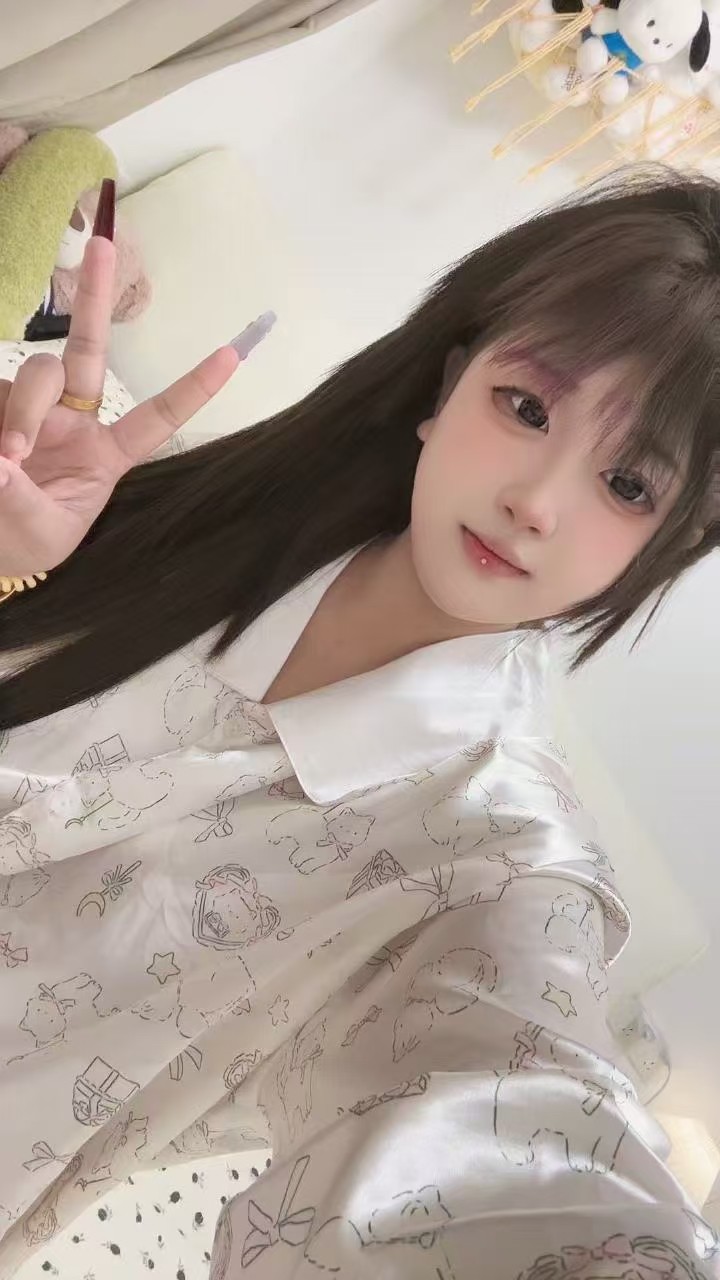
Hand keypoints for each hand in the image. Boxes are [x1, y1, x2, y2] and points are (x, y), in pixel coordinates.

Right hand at [0, 236, 240, 576]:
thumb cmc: (20, 541)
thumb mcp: (36, 534)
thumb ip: (20, 501)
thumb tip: (0, 461)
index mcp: (105, 455)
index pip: (156, 419)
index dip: (193, 389)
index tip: (233, 354)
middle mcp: (71, 420)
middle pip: (88, 351)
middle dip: (98, 298)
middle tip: (105, 244)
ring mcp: (29, 407)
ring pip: (37, 378)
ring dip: (21, 415)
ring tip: (5, 459)